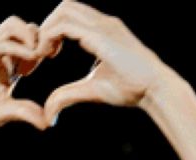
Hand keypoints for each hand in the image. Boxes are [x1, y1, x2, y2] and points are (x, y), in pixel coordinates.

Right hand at [0, 16, 47, 136]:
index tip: (53, 56)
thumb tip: (47, 122)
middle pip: (26, 28)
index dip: (45, 46)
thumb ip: (22, 113)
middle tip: (48, 53)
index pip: (32, 45)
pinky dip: (18, 47)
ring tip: (36, 54)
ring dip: (30, 35)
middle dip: (42, 36)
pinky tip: (26, 60)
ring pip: (13, 26)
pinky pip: (1, 42)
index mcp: (8, 70)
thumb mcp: (0, 115)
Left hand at [35, 2, 176, 122]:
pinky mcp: (100, 36)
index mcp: (102, 31)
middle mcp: (102, 23)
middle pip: (65, 7)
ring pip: (64, 10)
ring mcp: (102, 26)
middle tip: (41, 53)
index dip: (53, 31)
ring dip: (47, 30)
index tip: (46, 55)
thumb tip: (48, 113)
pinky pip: (66, 26)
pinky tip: (48, 55)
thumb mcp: (92, 90)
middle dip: (47, 26)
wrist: (154, 87)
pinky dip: (50, 36)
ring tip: (43, 54)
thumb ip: (68, 95)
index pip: (71, 16)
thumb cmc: (130, 89)